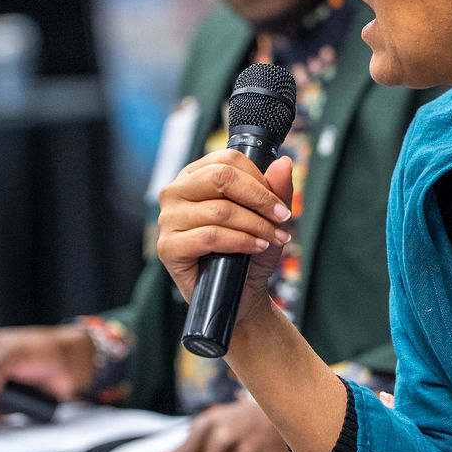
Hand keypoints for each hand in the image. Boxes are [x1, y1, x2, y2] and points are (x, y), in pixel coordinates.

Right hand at [156, 151, 293, 329]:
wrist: (241, 292)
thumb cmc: (249, 251)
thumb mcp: (268, 217)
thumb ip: (276, 189)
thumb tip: (283, 163)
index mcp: (194, 176)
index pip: (227, 160)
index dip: (260, 179)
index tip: (279, 202)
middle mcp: (175, 192)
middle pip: (221, 178)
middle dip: (259, 199)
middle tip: (281, 218)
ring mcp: (168, 220)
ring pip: (219, 210)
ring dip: (256, 225)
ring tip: (272, 238)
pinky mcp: (168, 247)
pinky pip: (210, 236)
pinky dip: (240, 241)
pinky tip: (255, 247)